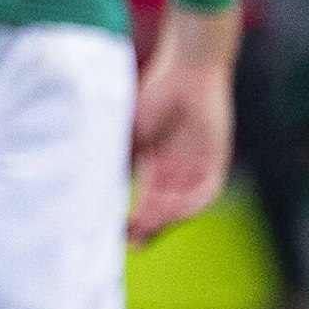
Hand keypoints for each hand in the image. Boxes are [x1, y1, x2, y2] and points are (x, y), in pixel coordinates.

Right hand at [128, 7, 238, 244]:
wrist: (187, 68)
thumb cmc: (154, 93)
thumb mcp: (129, 132)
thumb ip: (119, 159)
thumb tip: (93, 186)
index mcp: (156, 162)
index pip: (146, 199)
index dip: (133, 218)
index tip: (116, 232)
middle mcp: (177, 169)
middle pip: (163, 208)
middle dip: (147, 225)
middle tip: (128, 239)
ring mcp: (196, 166)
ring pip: (180, 204)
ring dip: (163, 218)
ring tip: (143, 225)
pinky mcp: (215, 161)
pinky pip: (203, 193)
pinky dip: (186, 204)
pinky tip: (169, 210)